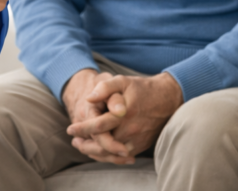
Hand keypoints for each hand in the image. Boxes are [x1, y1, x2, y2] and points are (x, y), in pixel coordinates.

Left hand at [67, 73, 183, 158]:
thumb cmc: (142, 88)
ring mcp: (137, 139)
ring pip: (111, 153)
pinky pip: (122, 156)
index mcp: (123, 113)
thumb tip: (89, 99)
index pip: (97, 126)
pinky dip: (109, 156)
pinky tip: (101, 150)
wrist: (168, 98)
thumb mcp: (123, 81)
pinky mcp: (142, 145)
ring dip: (95, 153)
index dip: (81, 129)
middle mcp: (130, 129)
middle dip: (85, 145)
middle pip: (102, 144)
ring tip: (84, 147)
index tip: (70, 129)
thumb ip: (105, 88)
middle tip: (75, 141)